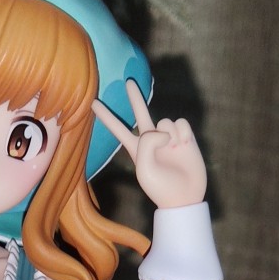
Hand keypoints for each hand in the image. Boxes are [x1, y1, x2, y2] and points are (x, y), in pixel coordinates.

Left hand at [93, 80, 206, 208]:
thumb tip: (162, 129)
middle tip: (128, 82)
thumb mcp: (144, 168)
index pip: (118, 129)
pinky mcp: (185, 136)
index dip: (106, 117)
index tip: (93, 103)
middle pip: (140, 113)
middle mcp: (152, 140)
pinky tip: (184, 145)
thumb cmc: (161, 187)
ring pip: (165, 120)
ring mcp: (169, 137)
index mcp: (136, 149)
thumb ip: (147, 143)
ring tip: (172, 148)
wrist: (185, 197)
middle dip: (135, 98)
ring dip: (168, 133)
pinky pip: (181, 122)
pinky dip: (182, 133)